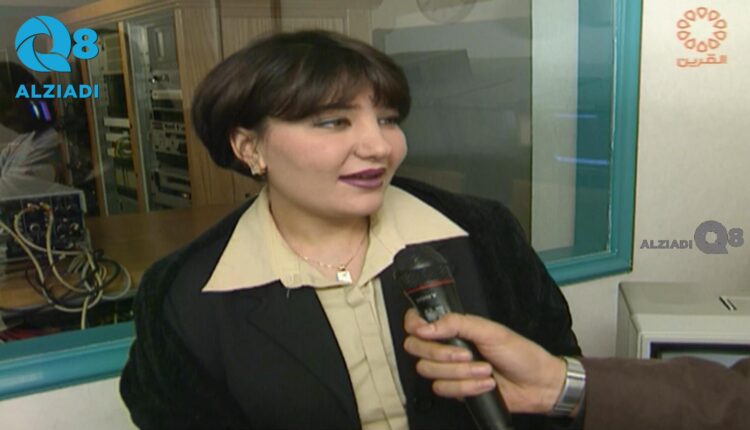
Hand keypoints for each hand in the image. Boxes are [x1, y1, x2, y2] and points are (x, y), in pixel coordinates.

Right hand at [403, 309, 566, 413]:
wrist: (537, 384)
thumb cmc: (520, 353)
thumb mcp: (490, 330)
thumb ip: (457, 323)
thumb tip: (427, 326)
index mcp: (454, 327)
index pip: (417, 322)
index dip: (414, 325)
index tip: (423, 330)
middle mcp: (447, 346)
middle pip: (416, 349)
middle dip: (441, 353)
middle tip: (466, 353)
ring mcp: (450, 369)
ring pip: (429, 371)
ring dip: (460, 372)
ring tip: (485, 369)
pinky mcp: (456, 390)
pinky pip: (444, 390)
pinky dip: (467, 387)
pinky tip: (486, 384)